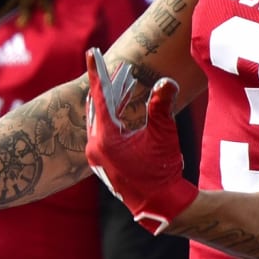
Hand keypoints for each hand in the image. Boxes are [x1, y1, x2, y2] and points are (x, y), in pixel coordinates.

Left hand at [84, 48, 197, 234]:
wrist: (160, 205)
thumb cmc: (162, 171)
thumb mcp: (163, 135)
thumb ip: (162, 106)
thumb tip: (166, 81)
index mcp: (105, 139)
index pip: (98, 97)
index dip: (97, 72)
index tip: (91, 53)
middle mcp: (95, 146)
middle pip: (98, 106)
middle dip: (109, 84)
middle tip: (120, 66)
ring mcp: (96, 155)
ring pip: (101, 118)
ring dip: (113, 99)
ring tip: (127, 80)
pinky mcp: (103, 160)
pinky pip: (103, 129)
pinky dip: (114, 115)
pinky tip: (125, 103)